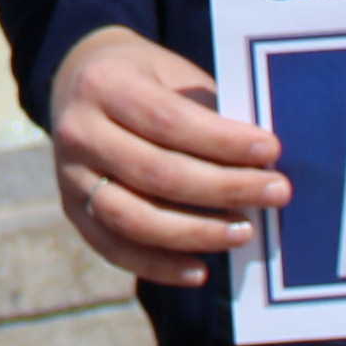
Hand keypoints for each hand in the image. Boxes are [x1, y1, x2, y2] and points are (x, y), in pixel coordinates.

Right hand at [46, 25, 285, 286]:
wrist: (79, 82)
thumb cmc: (146, 81)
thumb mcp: (173, 75)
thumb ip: (208, 112)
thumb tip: (263, 162)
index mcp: (104, 84)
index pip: (168, 120)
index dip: (222, 141)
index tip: (271, 151)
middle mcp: (78, 132)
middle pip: (155, 172)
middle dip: (224, 187)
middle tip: (276, 193)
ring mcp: (69, 176)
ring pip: (133, 219)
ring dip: (195, 233)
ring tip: (245, 232)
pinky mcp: (73, 212)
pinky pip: (115, 249)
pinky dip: (159, 266)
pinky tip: (200, 270)